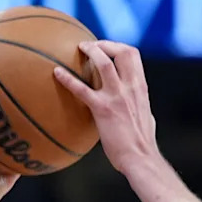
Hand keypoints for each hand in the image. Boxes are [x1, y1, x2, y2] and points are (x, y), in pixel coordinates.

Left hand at [53, 41, 158, 174]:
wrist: (139, 157)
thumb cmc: (142, 143)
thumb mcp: (145, 116)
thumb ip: (138, 105)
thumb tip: (134, 105)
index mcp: (141, 87)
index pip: (133, 55)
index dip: (117, 46)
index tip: (105, 47)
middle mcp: (131, 87)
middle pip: (121, 52)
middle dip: (105, 44)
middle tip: (89, 46)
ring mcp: (117, 97)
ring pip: (104, 63)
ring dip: (91, 51)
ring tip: (78, 49)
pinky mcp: (103, 109)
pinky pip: (82, 89)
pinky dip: (68, 79)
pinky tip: (56, 73)